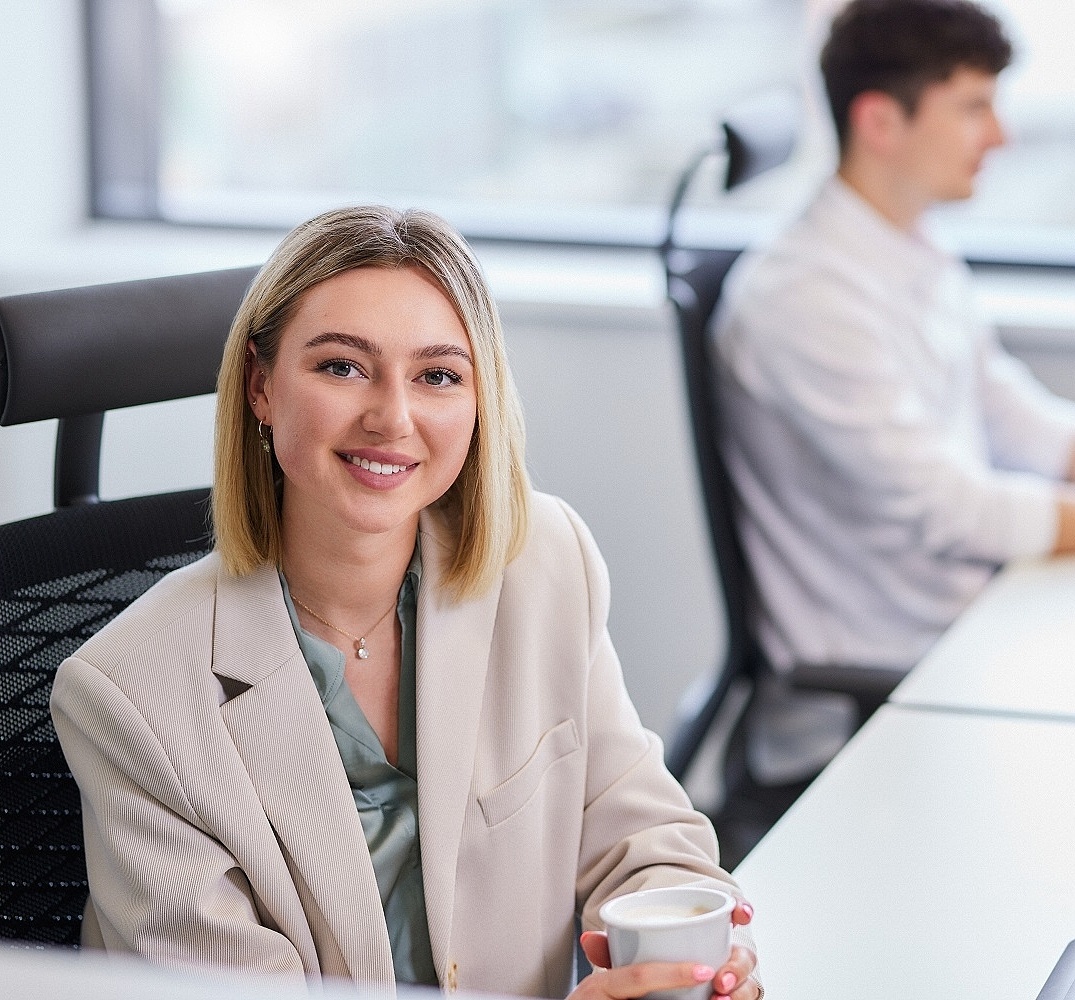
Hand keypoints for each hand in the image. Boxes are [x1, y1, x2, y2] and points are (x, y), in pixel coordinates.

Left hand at [572, 902, 759, 999]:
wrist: (645, 996)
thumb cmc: (644, 967)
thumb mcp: (629, 955)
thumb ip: (613, 949)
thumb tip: (589, 940)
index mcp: (702, 930)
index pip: (730, 913)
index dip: (740, 909)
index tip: (740, 913)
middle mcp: (723, 953)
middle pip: (744, 953)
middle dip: (738, 963)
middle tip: (719, 979)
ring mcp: (730, 979)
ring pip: (749, 982)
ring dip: (741, 989)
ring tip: (719, 999)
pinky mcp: (730, 997)